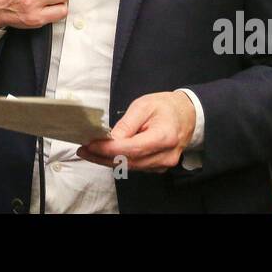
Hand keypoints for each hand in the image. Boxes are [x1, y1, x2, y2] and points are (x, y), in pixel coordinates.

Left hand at [78, 92, 195, 172]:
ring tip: (90, 152)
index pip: (132, 149)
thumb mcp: (144, 105)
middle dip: (103, 157)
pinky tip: (106, 155)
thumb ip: (127, 123)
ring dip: (108, 161)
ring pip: (131, 167)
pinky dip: (119, 161)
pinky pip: (136, 166)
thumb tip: (111, 138)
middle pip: (129, 162)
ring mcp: (163, 164)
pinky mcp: (159, 167)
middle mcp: (165, 156)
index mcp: (164, 137)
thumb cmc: (166, 106)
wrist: (187, 115)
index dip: (109, 150)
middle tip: (84, 150)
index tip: (90, 145)